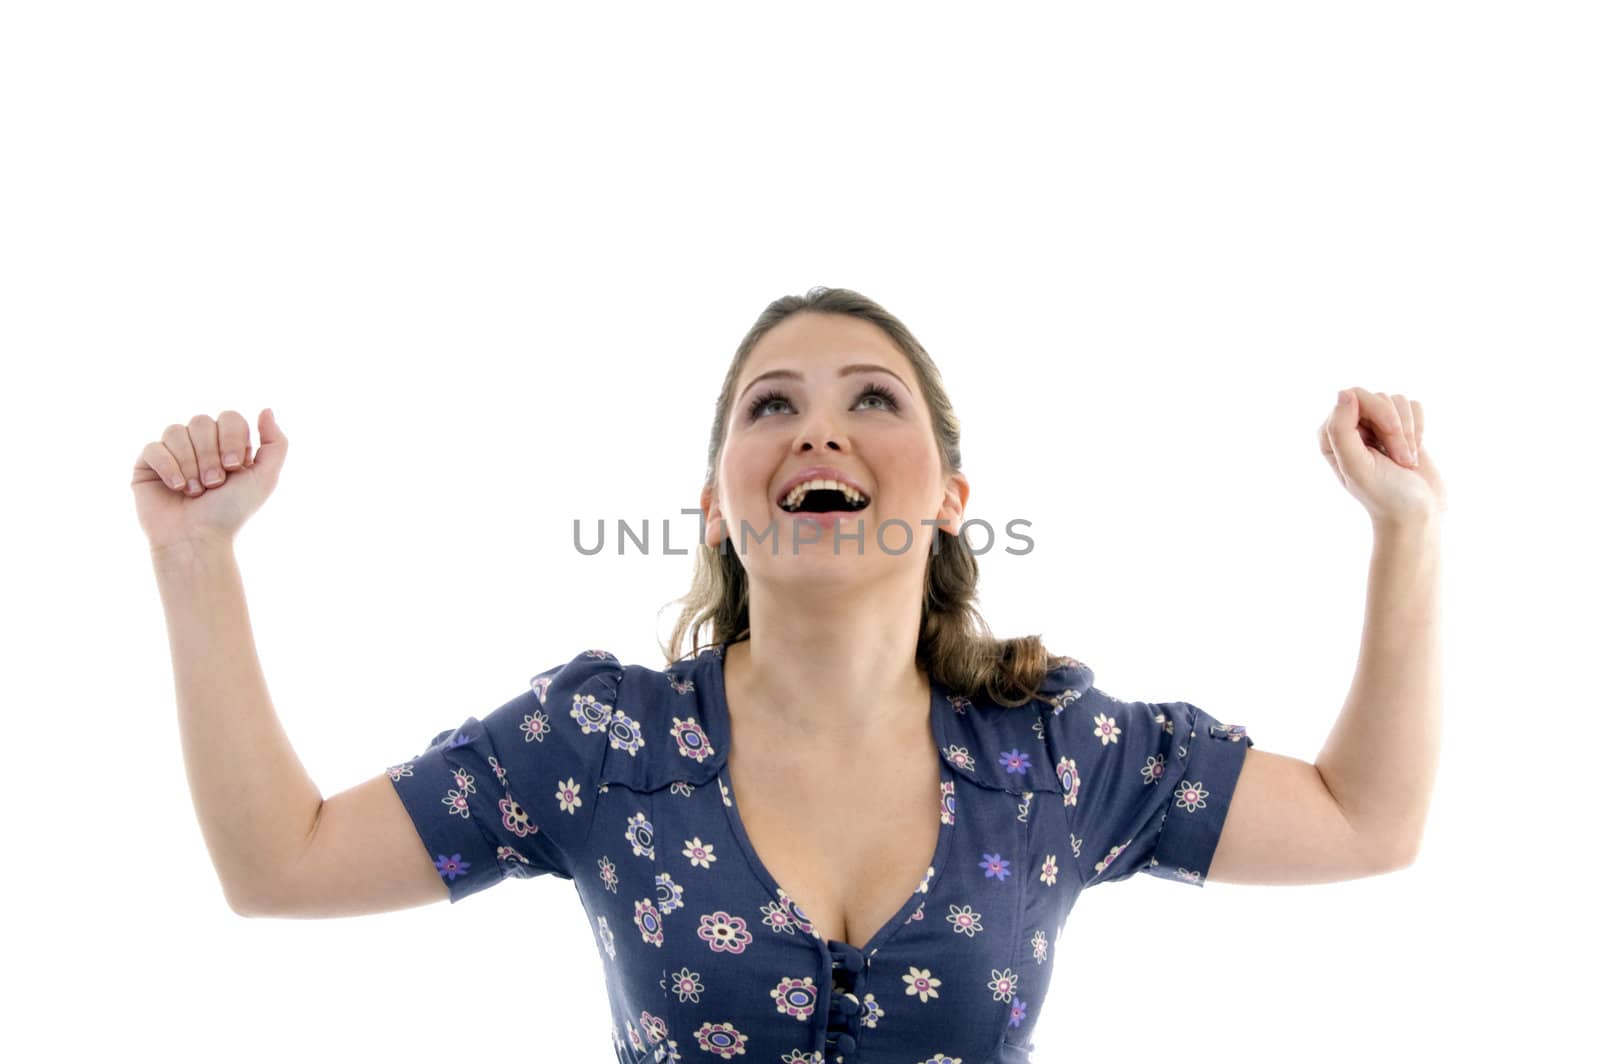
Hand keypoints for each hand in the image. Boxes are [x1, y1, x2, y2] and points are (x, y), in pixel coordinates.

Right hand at [131, 408, 288, 553]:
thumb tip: (266, 409)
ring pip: (176, 430)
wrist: (198, 539)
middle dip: (210, 455)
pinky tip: (176, 487)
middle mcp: (200, 444)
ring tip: (195, 490)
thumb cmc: (231, 512)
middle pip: (202, 421)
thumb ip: (275, 443)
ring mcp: (173, 453)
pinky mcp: (148, 464)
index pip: (230, 417)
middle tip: (214, 484)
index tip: (235, 468)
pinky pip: (153, 447)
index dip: (232, 439)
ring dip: (190, 463)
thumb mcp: (265, 478)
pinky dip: (168, 467)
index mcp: (228, 444)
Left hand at [1319, 388, 1445, 523]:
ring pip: (1398, 400)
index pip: (1354, 396)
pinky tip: (1415, 452)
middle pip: (1378, 397)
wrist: (1417, 514)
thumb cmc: (1385, 495)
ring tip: (1406, 461)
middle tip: (1402, 459)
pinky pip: (1414, 406)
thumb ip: (1341, 430)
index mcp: (1330, 436)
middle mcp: (1350, 427)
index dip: (1379, 412)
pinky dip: (1420, 429)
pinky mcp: (1400, 427)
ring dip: (1409, 432)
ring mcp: (1375, 426)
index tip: (1391, 439)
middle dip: (1396, 427)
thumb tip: (1344, 393)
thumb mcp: (1357, 467)